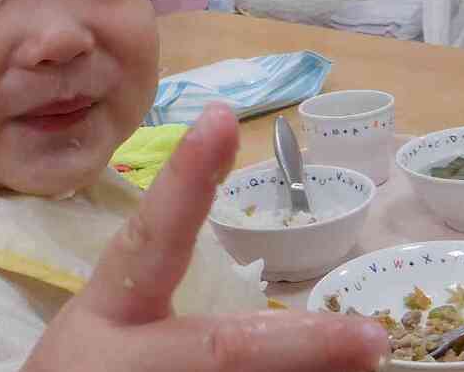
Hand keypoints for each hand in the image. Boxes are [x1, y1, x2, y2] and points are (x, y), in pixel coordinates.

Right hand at [23, 105, 388, 371]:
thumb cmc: (93, 369)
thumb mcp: (118, 331)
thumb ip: (180, 303)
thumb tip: (282, 301)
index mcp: (105, 312)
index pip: (147, 239)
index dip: (184, 181)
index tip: (222, 118)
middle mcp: (126, 358)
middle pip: (220, 349)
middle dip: (300, 344)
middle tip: (369, 337)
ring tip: (363, 363)